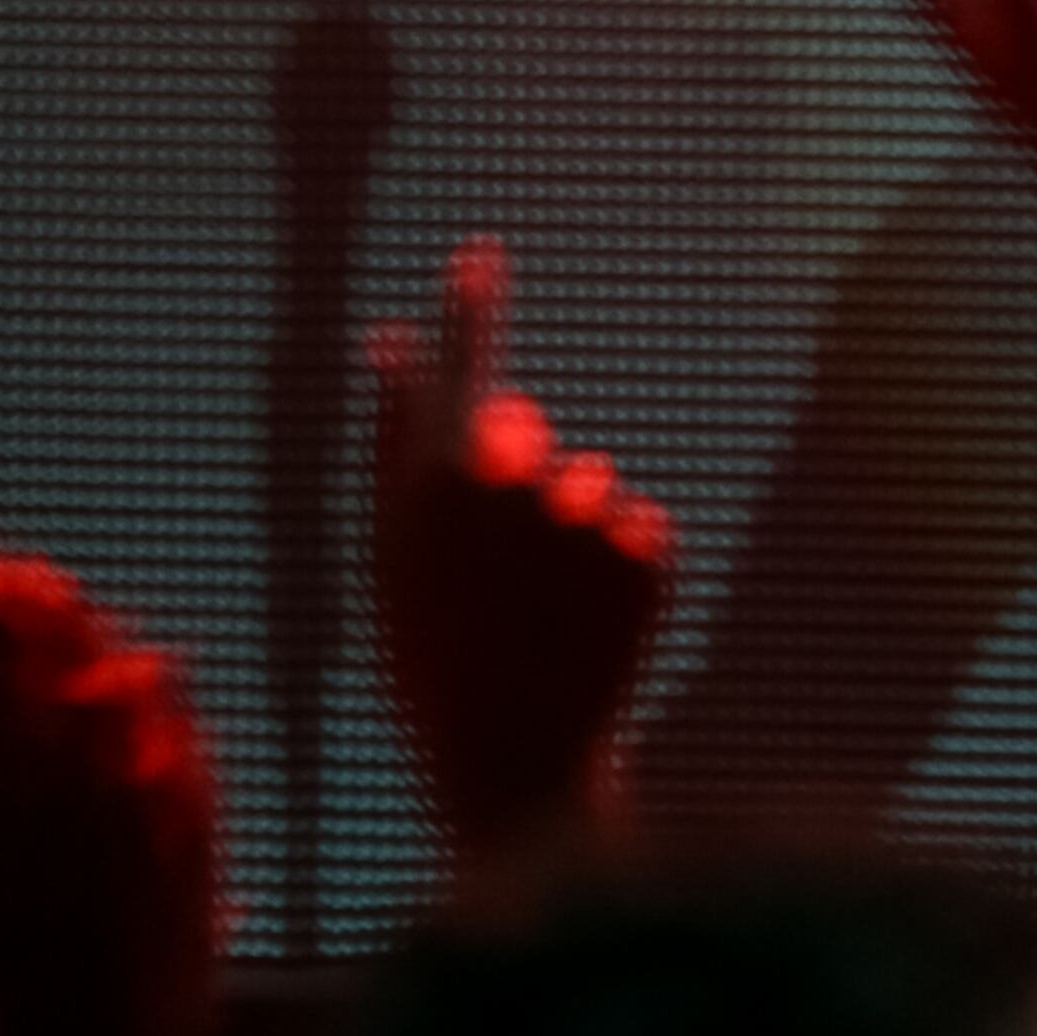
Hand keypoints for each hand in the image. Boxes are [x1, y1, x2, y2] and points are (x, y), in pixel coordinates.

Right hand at [365, 240, 671, 878]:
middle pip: (520, 432)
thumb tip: (390, 334)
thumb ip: (392, 437)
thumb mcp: (390, 558)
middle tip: (500, 572)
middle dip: (514, 477)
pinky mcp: (647, 553)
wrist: (521, 780)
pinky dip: (624, 569)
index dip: (467, 306)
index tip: (479, 255)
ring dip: (573, 534)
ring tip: (545, 620)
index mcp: (432, 481)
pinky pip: (639, 526)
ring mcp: (582, 515)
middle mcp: (508, 483)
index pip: (456, 363)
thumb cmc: (435, 667)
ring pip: (585, 484)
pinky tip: (594, 632)